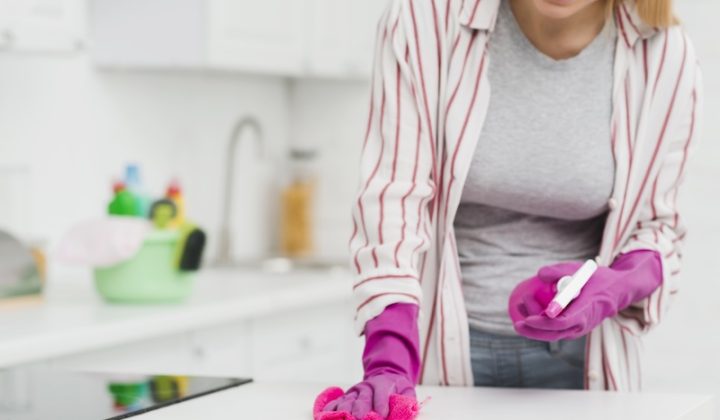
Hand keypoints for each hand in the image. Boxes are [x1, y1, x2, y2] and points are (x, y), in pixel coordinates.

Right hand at [321, 373, 414, 418]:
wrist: (384, 375)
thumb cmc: (396, 388)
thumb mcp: (407, 391)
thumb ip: (408, 400)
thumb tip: (409, 410)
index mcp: (382, 383)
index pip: (381, 393)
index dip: (381, 405)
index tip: (382, 415)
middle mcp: (366, 387)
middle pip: (362, 399)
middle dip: (360, 411)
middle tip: (359, 419)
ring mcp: (354, 392)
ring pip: (347, 401)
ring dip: (345, 412)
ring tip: (345, 419)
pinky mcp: (345, 397)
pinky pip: (335, 403)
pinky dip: (330, 410)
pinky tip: (326, 416)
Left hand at [509, 250, 661, 340]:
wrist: (617, 291)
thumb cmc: (597, 279)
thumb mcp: (580, 270)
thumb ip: (559, 270)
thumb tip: (539, 275)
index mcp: (585, 311)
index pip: (561, 323)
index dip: (543, 323)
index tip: (528, 319)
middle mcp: (582, 324)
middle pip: (554, 334)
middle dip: (533, 331)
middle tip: (517, 324)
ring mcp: (578, 328)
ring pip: (554, 334)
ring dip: (535, 326)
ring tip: (521, 305)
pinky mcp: (574, 328)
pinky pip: (556, 330)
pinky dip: (541, 324)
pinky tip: (528, 310)